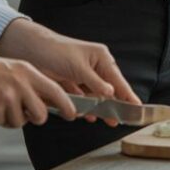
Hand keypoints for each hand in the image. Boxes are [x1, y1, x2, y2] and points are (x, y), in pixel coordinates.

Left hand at [0, 20, 140, 125]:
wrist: (33, 50)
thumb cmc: (58, 52)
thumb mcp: (79, 67)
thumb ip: (96, 82)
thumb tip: (111, 93)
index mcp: (102, 58)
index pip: (118, 80)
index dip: (127, 94)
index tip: (136, 107)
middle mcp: (95, 67)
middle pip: (108, 89)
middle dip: (113, 105)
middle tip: (117, 119)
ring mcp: (83, 76)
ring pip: (95, 95)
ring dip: (97, 107)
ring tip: (102, 119)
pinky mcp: (72, 83)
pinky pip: (83, 97)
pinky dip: (85, 106)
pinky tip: (87, 114)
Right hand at [0, 49, 74, 127]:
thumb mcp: (15, 68)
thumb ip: (31, 82)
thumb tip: (47, 100)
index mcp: (28, 72)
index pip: (55, 91)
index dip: (66, 104)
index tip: (72, 113)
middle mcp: (20, 85)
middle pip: (40, 114)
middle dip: (35, 118)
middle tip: (26, 114)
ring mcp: (7, 98)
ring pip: (19, 122)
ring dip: (10, 118)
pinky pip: (1, 123)